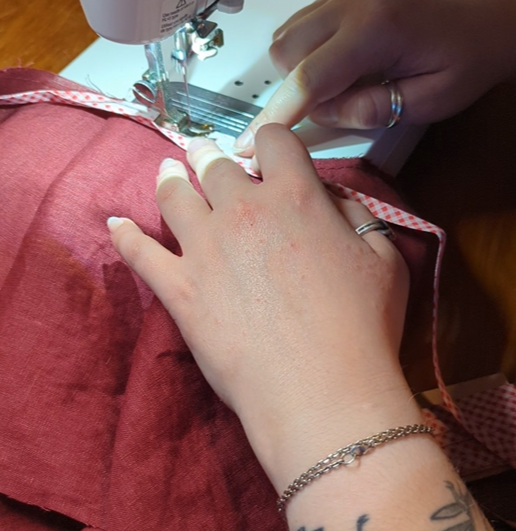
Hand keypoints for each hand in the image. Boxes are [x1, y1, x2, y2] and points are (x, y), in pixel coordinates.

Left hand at [108, 127, 415, 488]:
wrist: (320, 389)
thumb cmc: (363, 327)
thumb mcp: (385, 261)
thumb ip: (357, 216)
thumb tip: (332, 198)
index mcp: (295, 197)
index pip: (274, 140)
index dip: (270, 141)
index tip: (267, 154)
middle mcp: (243, 209)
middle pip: (216, 164)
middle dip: (211, 156)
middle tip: (205, 157)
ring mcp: (203, 247)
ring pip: (173, 195)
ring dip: (169, 177)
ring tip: (166, 172)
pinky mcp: (177, 287)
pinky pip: (139, 252)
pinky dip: (123, 234)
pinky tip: (115, 223)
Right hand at [234, 0, 515, 155]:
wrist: (494, 21)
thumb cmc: (469, 63)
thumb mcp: (428, 102)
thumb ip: (371, 109)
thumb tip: (324, 112)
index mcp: (374, 29)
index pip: (309, 78)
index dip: (275, 116)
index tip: (244, 148)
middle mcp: (352, 2)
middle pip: (286, 52)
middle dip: (294, 89)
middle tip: (335, 110)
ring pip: (288, 36)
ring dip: (299, 71)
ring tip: (343, 89)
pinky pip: (303, 24)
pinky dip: (306, 53)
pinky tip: (341, 69)